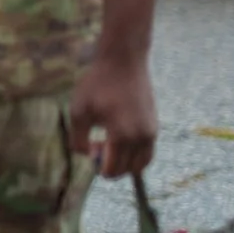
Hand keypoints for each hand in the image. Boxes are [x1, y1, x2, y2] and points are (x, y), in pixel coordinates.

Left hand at [70, 52, 157, 178]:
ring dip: (125, 162)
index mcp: (122, 136)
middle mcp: (142, 138)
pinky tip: (119, 136)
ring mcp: (152, 132)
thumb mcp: (78, 111)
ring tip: (109, 143)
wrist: (123, 62)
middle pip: (128, 170)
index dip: (99, 167)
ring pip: (141, 163)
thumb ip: (78, 139)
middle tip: (97, 145)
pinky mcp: (155, 125)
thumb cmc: (97, 85)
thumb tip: (87, 156)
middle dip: (112, 166)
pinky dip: (135, 153)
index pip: (113, 169)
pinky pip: (147, 151)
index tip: (91, 148)